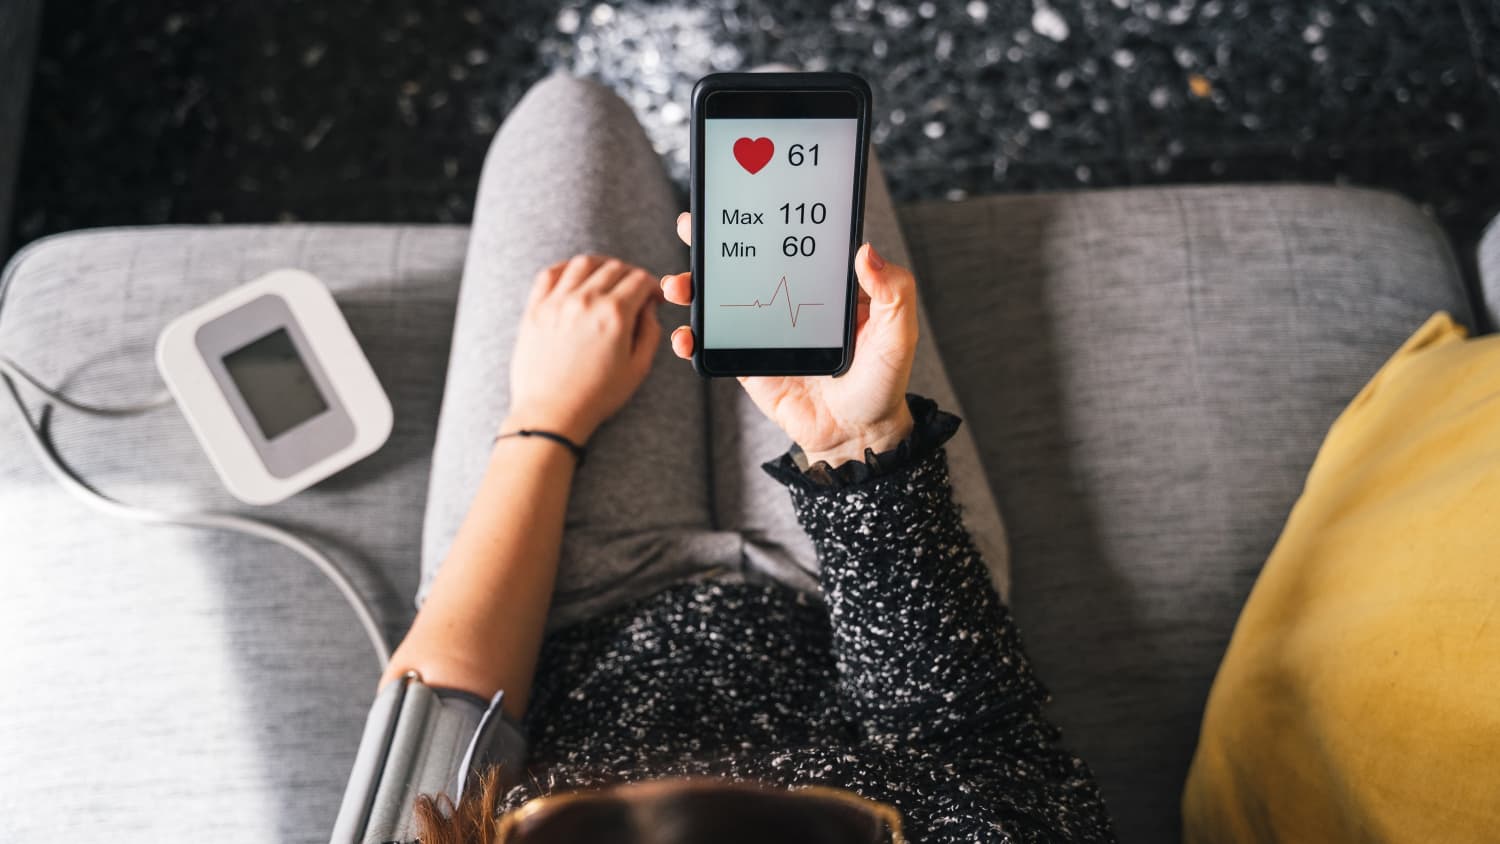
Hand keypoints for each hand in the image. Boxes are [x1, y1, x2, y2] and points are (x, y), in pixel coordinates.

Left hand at [506, 254, 662, 443]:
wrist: (551, 414)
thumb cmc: (596, 396)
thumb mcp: (638, 368)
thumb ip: (650, 332)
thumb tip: (648, 308)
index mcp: (615, 315)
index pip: (640, 280)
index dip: (653, 285)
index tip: (653, 296)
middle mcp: (586, 301)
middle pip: (614, 268)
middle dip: (631, 274)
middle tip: (634, 289)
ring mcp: (557, 302)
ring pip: (584, 263)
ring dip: (601, 265)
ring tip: (606, 277)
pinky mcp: (535, 309)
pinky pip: (550, 273)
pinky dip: (566, 268)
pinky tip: (574, 277)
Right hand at [661, 212, 916, 466]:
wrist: (857, 434)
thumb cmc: (881, 381)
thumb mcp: (897, 333)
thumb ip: (893, 291)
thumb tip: (866, 251)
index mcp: (820, 284)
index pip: (788, 241)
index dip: (763, 218)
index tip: (740, 197)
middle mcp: (786, 299)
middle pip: (742, 262)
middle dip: (710, 241)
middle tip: (692, 226)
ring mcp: (761, 330)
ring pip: (718, 300)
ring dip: (690, 287)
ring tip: (678, 285)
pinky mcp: (746, 362)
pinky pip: (711, 346)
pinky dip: (691, 340)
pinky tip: (684, 337)